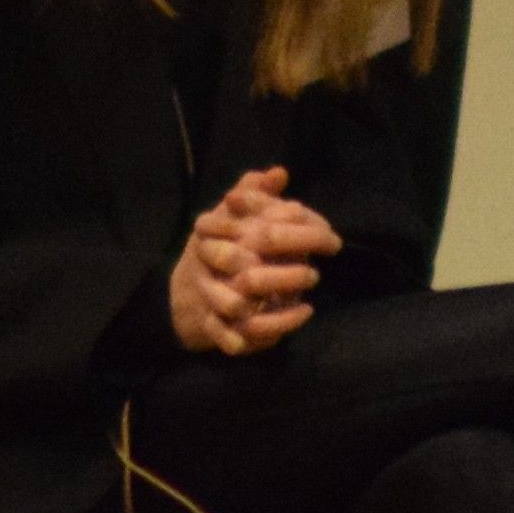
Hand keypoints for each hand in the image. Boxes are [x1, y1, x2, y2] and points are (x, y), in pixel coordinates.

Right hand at [166, 166, 336, 356]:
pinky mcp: (215, 329)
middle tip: (314, 274)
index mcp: (216, 236)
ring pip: (241, 312)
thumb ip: (253, 194)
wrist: (184, 294)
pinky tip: (293, 322)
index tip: (329, 236)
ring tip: (307, 305)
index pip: (261, 235)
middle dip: (287, 276)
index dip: (298, 235)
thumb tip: (279, 172)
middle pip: (251, 276)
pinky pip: (238, 340)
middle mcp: (212, 270)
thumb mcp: (229, 216)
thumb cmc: (215, 247)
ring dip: (277, 313)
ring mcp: (211, 301)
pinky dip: (267, 336)